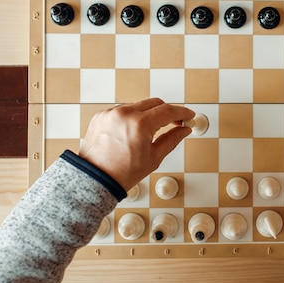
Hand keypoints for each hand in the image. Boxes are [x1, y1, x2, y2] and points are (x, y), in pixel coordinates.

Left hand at [78, 98, 194, 190]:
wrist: (95, 179)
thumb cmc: (121, 173)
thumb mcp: (154, 158)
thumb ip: (172, 139)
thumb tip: (184, 130)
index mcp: (140, 124)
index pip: (168, 110)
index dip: (182, 112)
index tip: (188, 115)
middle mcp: (124, 114)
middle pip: (155, 103)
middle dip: (167, 111)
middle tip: (175, 122)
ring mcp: (111, 113)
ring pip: (138, 106)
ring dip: (148, 114)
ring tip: (150, 132)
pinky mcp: (101, 115)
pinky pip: (122, 111)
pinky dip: (131, 118)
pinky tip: (132, 132)